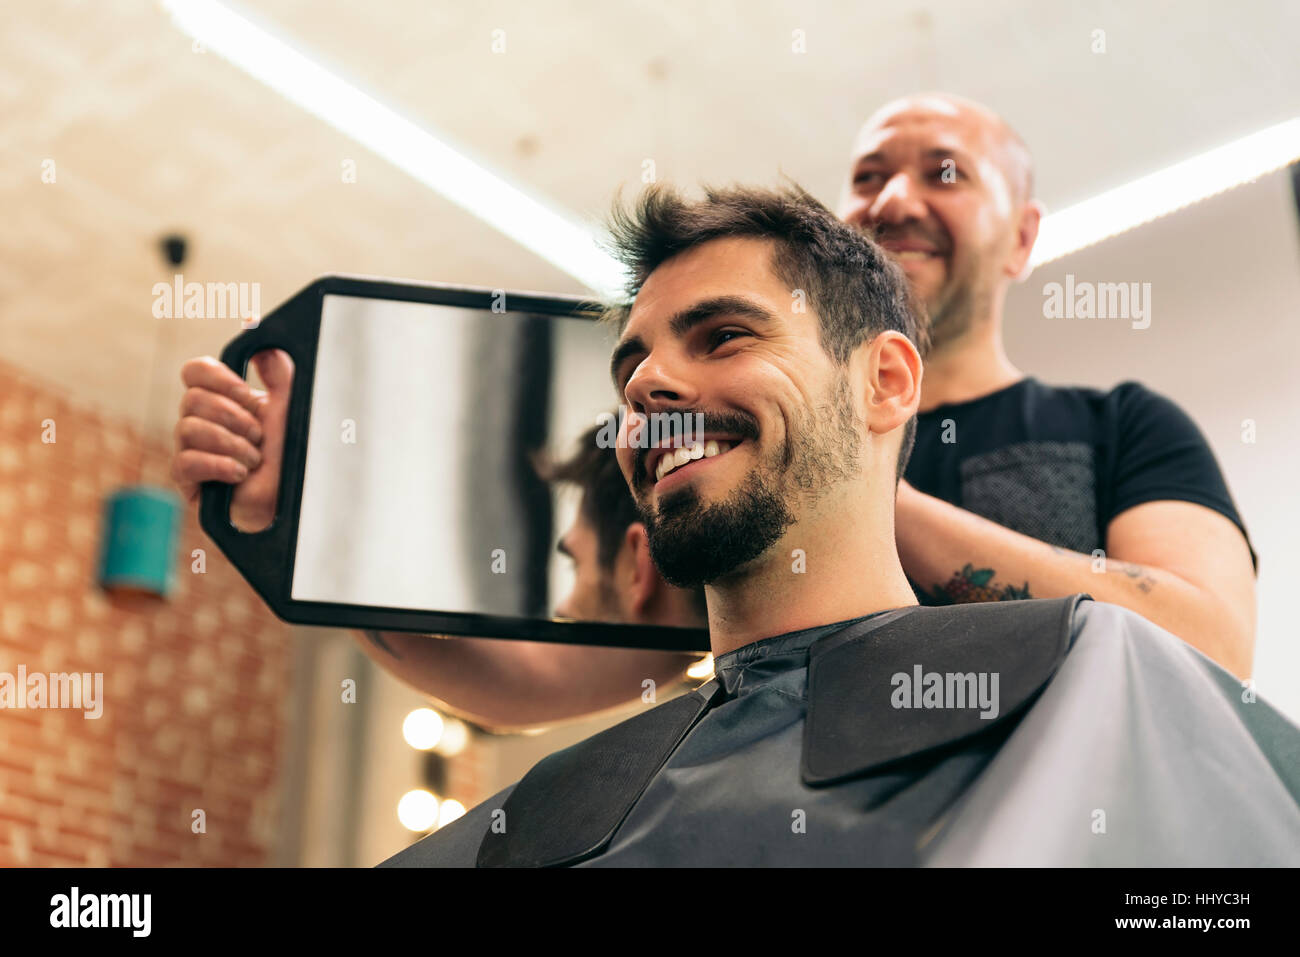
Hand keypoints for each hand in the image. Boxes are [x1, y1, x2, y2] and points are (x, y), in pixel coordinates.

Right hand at [170, 350, 293, 530]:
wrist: (296, 499)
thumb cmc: (293, 455)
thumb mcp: (291, 405)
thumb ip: (276, 367)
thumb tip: (252, 325)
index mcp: (222, 400)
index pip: (195, 371)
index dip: (218, 378)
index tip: (247, 393)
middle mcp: (201, 421)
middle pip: (191, 399)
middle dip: (234, 417)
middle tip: (259, 435)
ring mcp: (192, 450)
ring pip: (186, 429)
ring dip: (231, 444)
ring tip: (255, 460)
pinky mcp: (189, 481)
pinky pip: (185, 462)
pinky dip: (218, 465)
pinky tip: (240, 474)